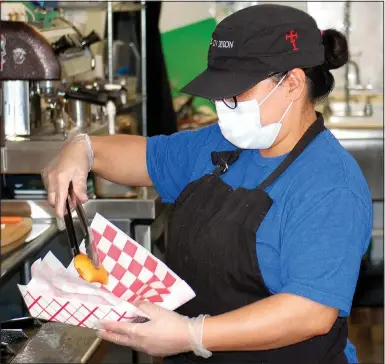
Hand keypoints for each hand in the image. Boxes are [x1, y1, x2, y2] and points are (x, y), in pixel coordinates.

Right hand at [41, 134, 92, 229]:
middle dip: (61, 203)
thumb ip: (80, 189)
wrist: (75, 147)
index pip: (58, 199)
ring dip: (60, 196)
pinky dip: (57, 189)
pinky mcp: (46, 172)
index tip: (61, 217)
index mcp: (60, 179)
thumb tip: (82, 200)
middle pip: (52, 198)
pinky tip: (66, 187)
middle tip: (72, 205)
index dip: (60, 209)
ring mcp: (47, 174)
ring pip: (51, 192)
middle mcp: (50, 177)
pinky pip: (50, 185)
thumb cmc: (79, 160)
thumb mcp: (82, 175)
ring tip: (71, 194)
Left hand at [96, 301, 211, 357]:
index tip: (99, 324)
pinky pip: (139, 345)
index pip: (120, 329)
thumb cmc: (173, 323)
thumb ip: (143, 305)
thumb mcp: (157, 310)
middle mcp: (141, 343)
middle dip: (109, 336)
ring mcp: (148, 349)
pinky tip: (135, 336)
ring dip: (120, 338)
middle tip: (99, 332)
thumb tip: (135, 304)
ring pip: (130, 343)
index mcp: (140, 332)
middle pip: (121, 340)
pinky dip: (132, 340)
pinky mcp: (155, 351)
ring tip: (114, 334)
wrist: (189, 337)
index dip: (108, 326)